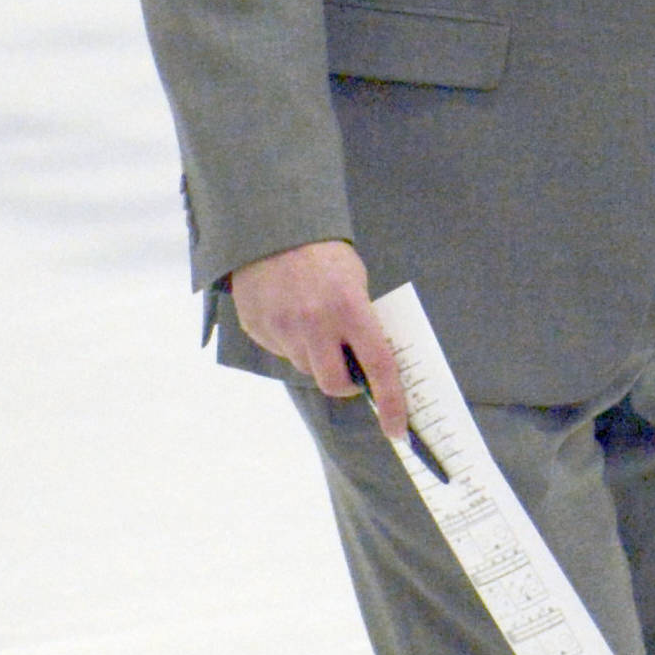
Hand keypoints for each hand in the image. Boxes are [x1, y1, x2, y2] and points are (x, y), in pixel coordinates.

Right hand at [228, 239, 408, 439]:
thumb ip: (361, 320)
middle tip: (348, 367)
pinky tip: (287, 310)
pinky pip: (281, 350)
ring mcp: (282, 328)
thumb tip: (367, 361)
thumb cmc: (322, 252)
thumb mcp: (354, 281)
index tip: (397, 428)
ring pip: (306, 367)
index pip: (379, 367)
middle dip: (346, 383)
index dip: (391, 403)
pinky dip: (289, 340)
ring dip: (315, 355)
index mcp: (349, 308)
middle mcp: (315, 323)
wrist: (269, 226)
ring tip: (310, 318)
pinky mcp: (257, 328)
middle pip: (334, 384)